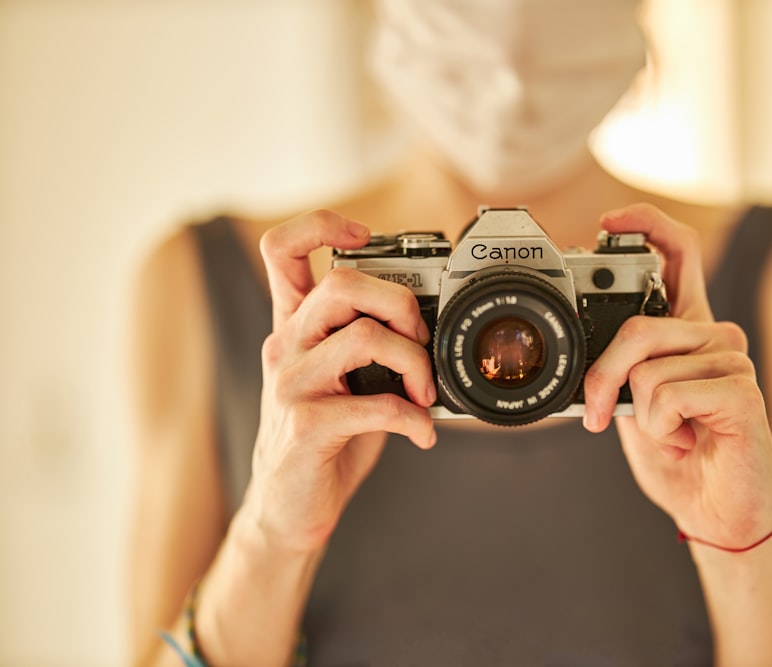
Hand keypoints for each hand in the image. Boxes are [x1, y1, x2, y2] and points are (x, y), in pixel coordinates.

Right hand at [244, 210, 437, 554]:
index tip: (365, 235)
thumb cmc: (326, 438)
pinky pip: (375, 405)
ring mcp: (291, 384)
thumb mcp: (342, 379)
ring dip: (416, 363)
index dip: (321, 224)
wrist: (289, 507)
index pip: (281, 248)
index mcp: (294, 325)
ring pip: (365, 337)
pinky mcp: (305, 426)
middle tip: (420, 338)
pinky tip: (421, 433)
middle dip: (401, 302)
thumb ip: (368, 341)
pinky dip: (413, 418)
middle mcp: (286, 345)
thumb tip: (431, 322)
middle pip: (342, 282)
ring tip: (425, 393)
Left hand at [583, 203, 771, 548]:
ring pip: (648, 368)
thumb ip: (620, 364)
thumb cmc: (678, 456)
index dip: (648, 226)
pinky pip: (668, 395)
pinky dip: (662, 429)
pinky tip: (690, 441)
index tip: (608, 221)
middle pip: (640, 325)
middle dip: (603, 377)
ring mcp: (733, 361)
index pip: (680, 255)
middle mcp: (715, 336)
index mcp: (689, 331)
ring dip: (642, 417)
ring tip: (672, 433)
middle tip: (597, 412)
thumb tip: (586, 345)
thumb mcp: (634, 402)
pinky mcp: (743, 392)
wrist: (714, 512)